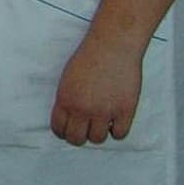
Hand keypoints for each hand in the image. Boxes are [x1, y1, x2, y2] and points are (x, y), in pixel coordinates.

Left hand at [50, 31, 143, 145]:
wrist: (113, 45)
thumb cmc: (90, 57)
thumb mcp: (68, 78)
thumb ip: (67, 100)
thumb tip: (69, 118)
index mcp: (65, 99)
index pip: (59, 129)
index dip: (63, 132)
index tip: (68, 130)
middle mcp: (83, 108)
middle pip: (76, 139)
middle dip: (79, 136)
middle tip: (84, 129)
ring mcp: (104, 111)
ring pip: (97, 139)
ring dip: (98, 133)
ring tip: (101, 122)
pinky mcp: (124, 110)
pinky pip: (119, 134)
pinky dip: (117, 130)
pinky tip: (116, 120)